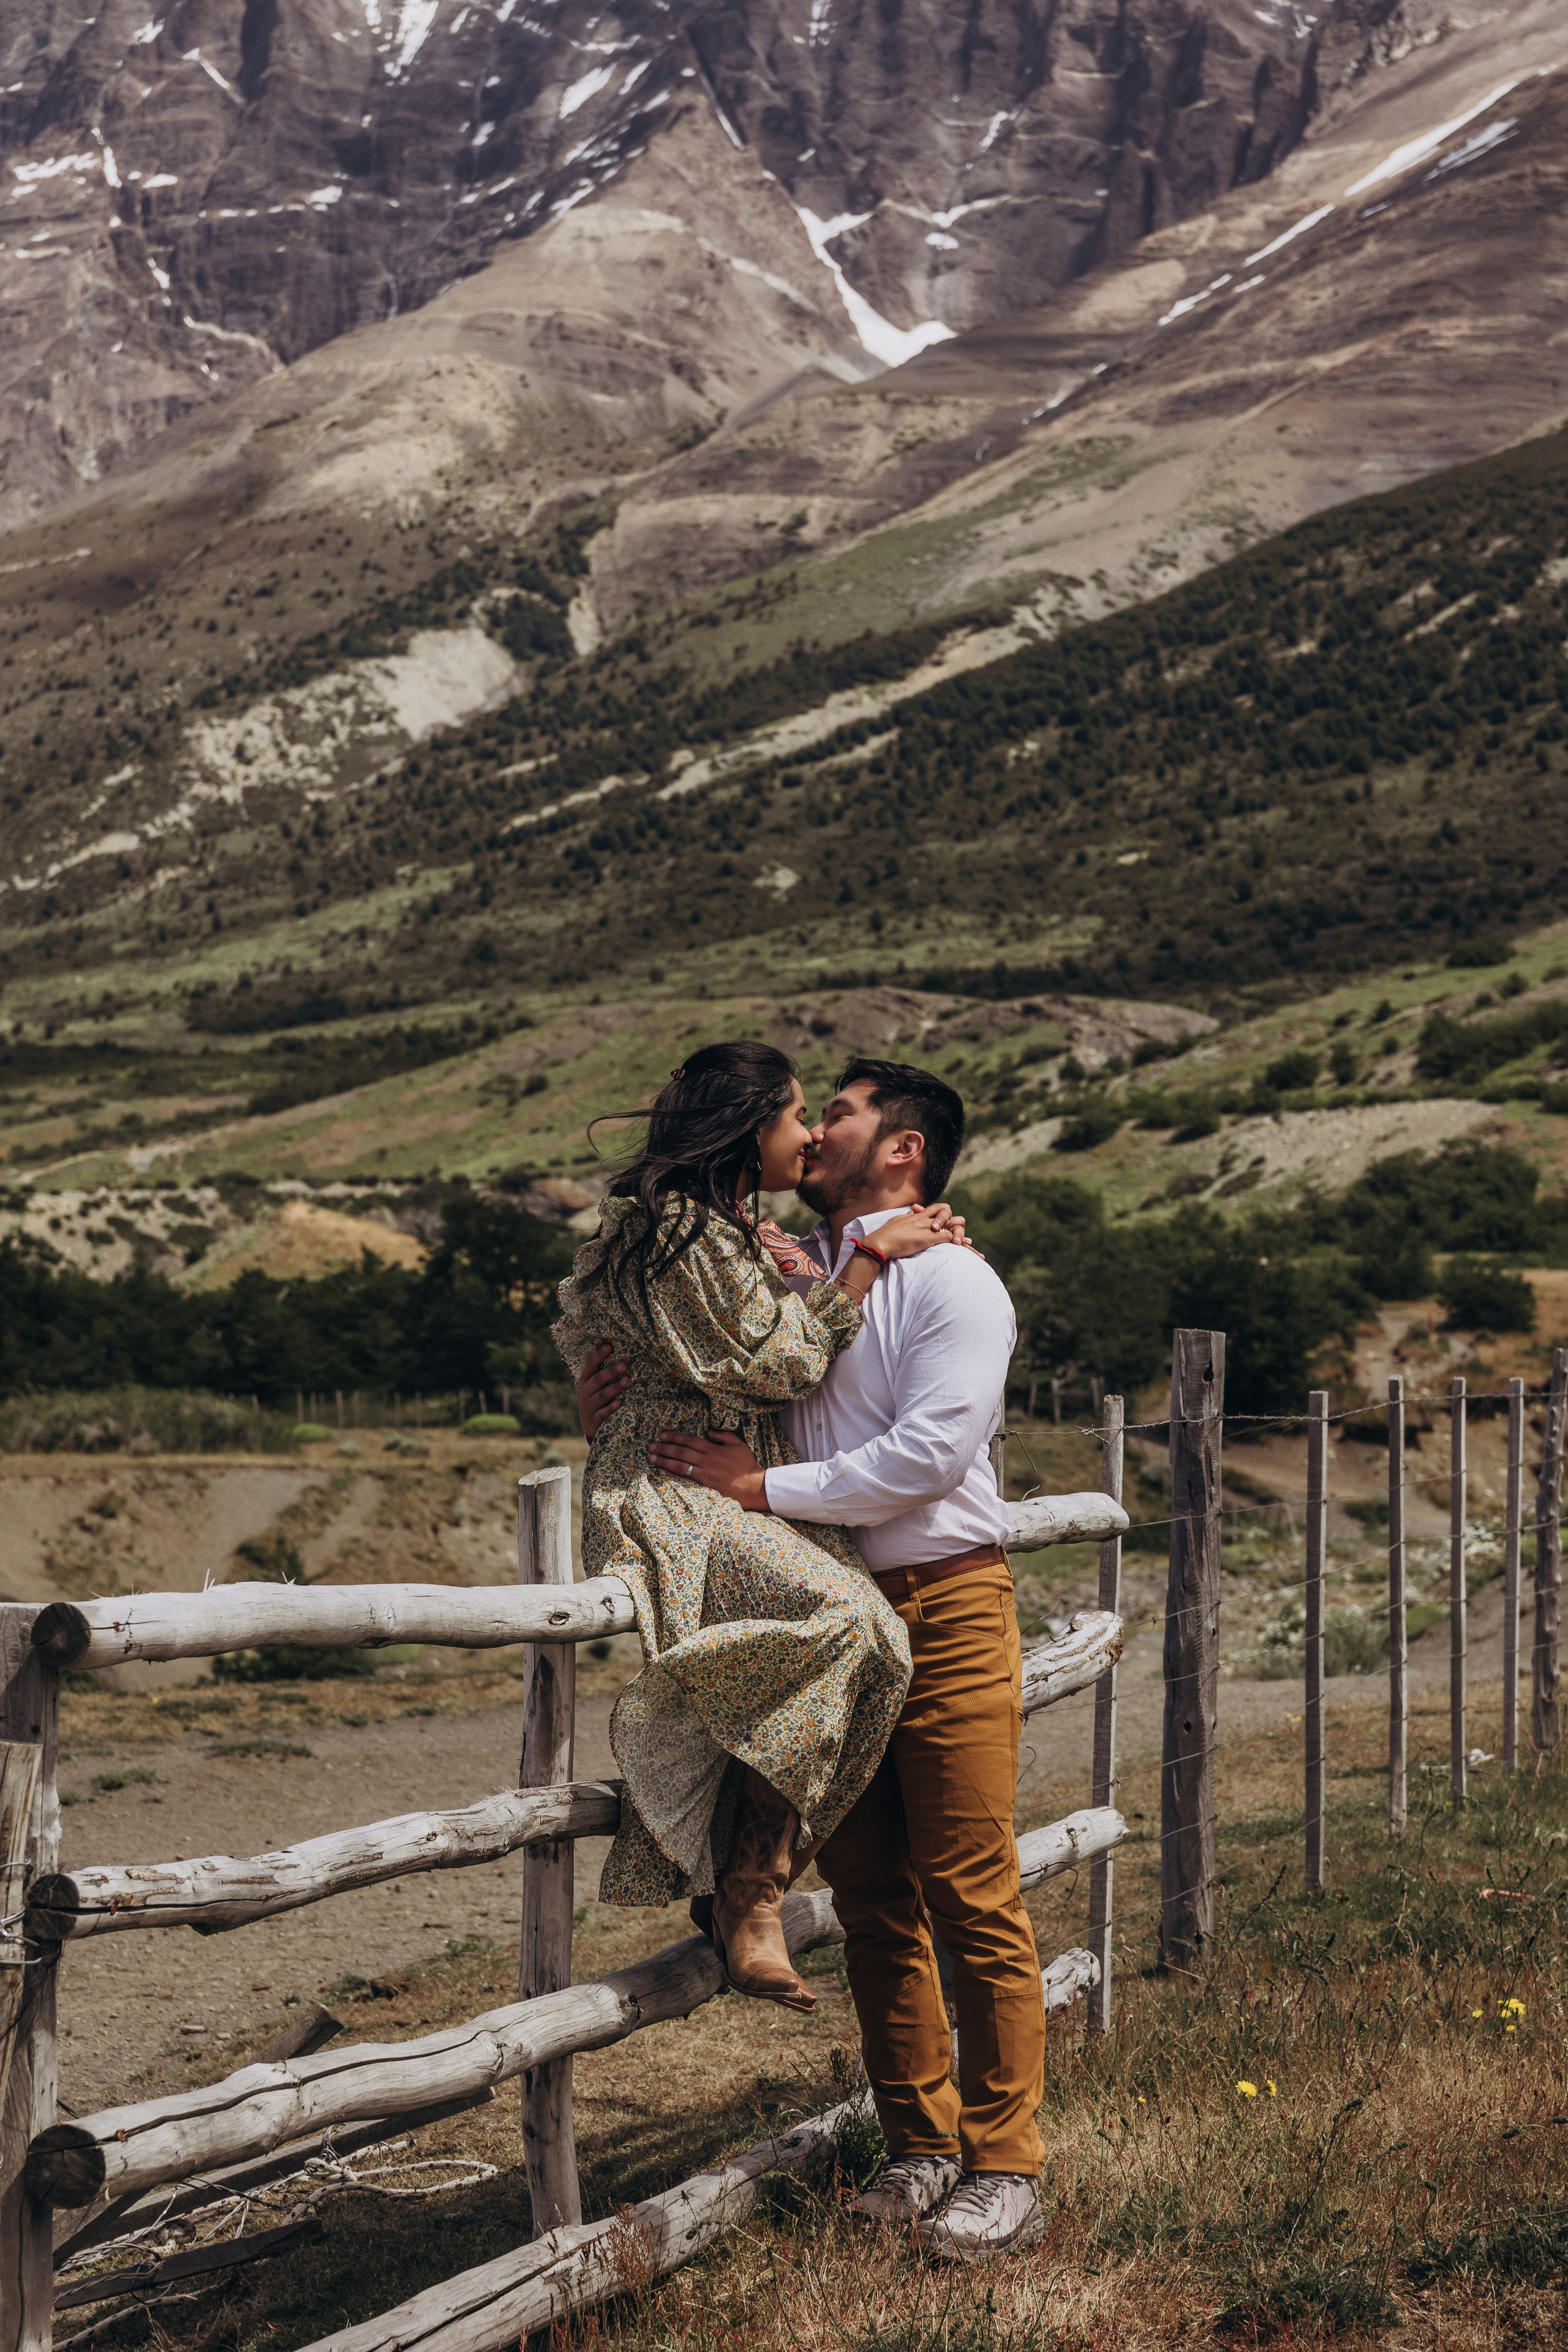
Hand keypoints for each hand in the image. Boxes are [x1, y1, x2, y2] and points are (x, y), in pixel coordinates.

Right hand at [577, 1342, 628, 1441]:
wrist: (588, 1424)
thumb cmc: (595, 1397)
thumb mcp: (594, 1385)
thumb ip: (602, 1371)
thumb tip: (622, 1353)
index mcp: (585, 1380)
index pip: (590, 1365)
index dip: (599, 1355)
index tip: (609, 1346)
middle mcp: (586, 1391)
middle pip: (598, 1380)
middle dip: (610, 1372)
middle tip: (624, 1364)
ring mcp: (589, 1405)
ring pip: (602, 1396)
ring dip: (614, 1388)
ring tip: (626, 1380)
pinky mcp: (595, 1419)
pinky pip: (603, 1413)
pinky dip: (611, 1408)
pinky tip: (620, 1403)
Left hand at [647, 1429, 769, 1511]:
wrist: (753, 1487)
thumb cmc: (746, 1465)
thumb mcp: (738, 1445)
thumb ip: (723, 1436)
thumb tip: (707, 1432)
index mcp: (713, 1450)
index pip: (689, 1441)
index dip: (674, 1437)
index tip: (662, 1435)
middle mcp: (706, 1461)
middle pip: (680, 1452)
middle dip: (664, 1448)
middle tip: (650, 1446)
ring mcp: (704, 1475)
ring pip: (679, 1466)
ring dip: (663, 1461)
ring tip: (651, 1458)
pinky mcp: (703, 1487)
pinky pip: (684, 1481)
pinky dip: (671, 1477)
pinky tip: (661, 1473)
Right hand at [873, 1202, 970, 1260]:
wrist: (880, 1242)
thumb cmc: (885, 1234)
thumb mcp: (897, 1221)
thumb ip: (906, 1217)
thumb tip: (910, 1213)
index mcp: (917, 1215)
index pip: (936, 1208)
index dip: (945, 1215)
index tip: (949, 1225)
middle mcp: (924, 1219)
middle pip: (947, 1211)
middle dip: (955, 1222)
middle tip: (960, 1235)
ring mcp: (927, 1228)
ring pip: (951, 1224)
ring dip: (960, 1233)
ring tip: (967, 1243)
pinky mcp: (927, 1238)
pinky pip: (947, 1236)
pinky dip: (956, 1242)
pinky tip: (960, 1247)